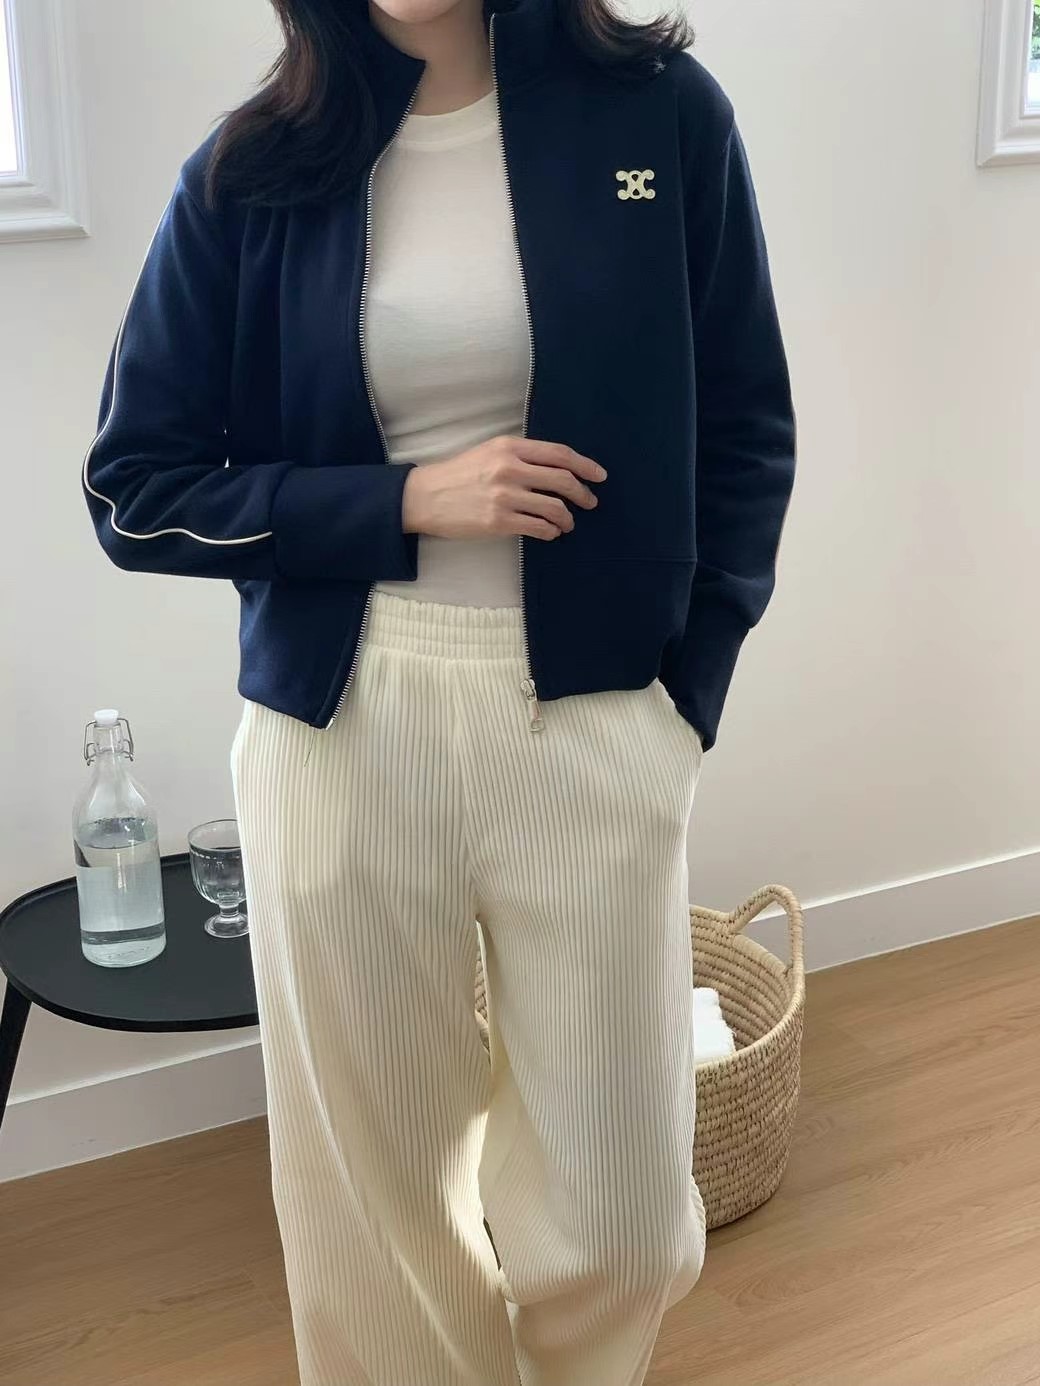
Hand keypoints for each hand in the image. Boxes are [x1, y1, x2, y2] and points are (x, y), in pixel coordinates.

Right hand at [401, 435, 605, 540]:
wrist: (425, 497)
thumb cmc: (459, 474)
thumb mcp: (489, 452)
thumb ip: (522, 456)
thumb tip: (558, 468)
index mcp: (509, 447)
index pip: (559, 454)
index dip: (585, 465)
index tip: (599, 476)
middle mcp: (509, 469)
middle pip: (563, 481)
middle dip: (583, 494)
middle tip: (590, 503)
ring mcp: (504, 496)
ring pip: (554, 508)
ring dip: (567, 518)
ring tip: (567, 523)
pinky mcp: (498, 521)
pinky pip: (538, 528)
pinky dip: (550, 532)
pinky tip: (550, 533)